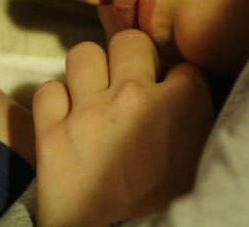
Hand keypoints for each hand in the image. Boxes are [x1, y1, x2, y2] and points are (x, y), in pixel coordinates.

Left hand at [32, 29, 213, 226]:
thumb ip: (196, 122)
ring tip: (92, 95)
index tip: (168, 98)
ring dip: (88, 73)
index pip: (181, 64)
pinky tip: (65, 119)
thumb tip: (188, 97)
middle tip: (127, 84)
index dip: (174, 81)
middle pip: (129, 41)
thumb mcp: (201, 161)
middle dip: (129, 59)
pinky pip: (47, 90)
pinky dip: (54, 103)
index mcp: (182, 104)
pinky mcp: (51, 132)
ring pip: (83, 54)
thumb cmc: (166, 206)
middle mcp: (134, 96)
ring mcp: (90, 112)